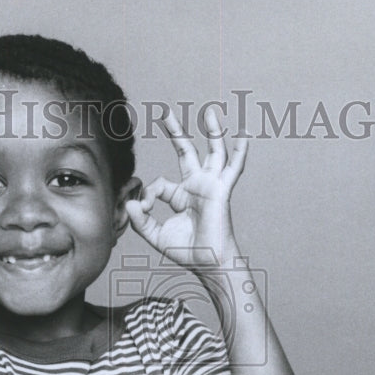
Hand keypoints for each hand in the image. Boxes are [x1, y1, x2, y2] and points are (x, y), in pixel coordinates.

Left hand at [125, 106, 247, 269]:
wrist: (207, 262)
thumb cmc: (186, 251)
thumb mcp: (155, 235)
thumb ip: (140, 220)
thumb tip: (129, 203)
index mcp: (181, 196)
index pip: (160, 183)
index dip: (149, 194)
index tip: (144, 207)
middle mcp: (197, 186)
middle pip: (186, 152)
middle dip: (176, 133)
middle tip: (165, 114)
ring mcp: (211, 186)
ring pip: (213, 152)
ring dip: (212, 132)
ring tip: (209, 112)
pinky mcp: (222, 190)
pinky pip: (234, 168)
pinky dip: (240, 152)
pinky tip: (245, 135)